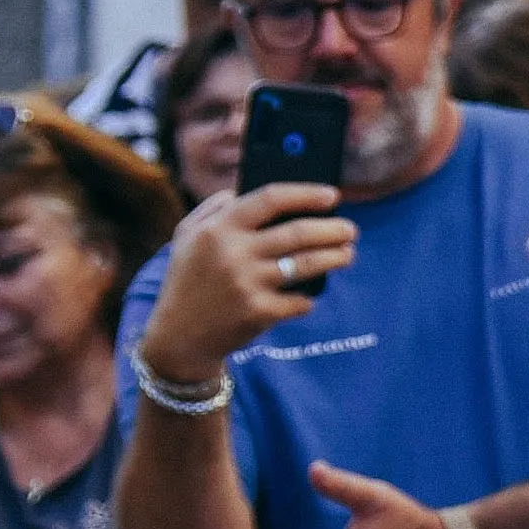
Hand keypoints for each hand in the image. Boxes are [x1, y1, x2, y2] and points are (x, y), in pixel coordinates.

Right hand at [136, 185, 352, 381]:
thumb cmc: (186, 281)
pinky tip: (309, 295)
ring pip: (307, 263)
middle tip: (350, 230)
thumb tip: (241, 192)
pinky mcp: (259, 312)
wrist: (178, 337)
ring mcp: (248, 283)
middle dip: (333, 228)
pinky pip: (300, 300)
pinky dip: (309, 298)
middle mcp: (234, 253)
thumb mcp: (185, 236)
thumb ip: (212, 208)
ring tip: (347, 254)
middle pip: (298, 232)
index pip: (270, 199)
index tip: (331, 195)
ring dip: (335, 257)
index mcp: (218, 229)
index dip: (306, 194)